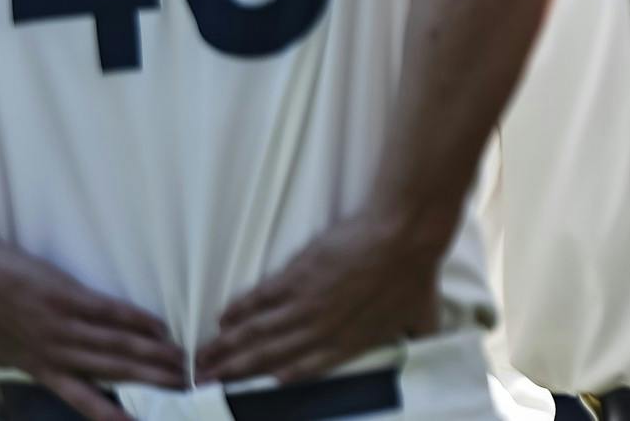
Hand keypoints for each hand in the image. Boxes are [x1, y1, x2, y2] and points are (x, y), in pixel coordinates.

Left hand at [0, 237, 185, 420]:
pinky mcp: (68, 298)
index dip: (113, 415)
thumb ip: (26, 361)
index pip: (83, 399)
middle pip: (113, 372)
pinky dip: (137, 320)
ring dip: (152, 354)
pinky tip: (158, 325)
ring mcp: (62, 326)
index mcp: (40, 369)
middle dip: (150, 381)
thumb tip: (41, 367)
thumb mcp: (1, 350)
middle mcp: (55, 354)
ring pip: (117, 346)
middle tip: (182, 384)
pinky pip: (110, 312)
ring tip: (180, 359)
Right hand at [195, 209, 441, 383]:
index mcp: (348, 345)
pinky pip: (261, 298)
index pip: (299, 372)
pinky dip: (240, 310)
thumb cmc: (416, 273)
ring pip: (258, 332)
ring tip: (203, 356)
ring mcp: (306, 305)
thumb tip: (426, 346)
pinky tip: (223, 319)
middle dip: (234, 371)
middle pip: (268, 358)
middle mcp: (321, 332)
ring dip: (228, 347)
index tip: (246, 393)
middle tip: (205, 381)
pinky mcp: (298, 276)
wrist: (404, 235)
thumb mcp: (421, 316)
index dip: (268, 383)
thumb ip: (417, 337)